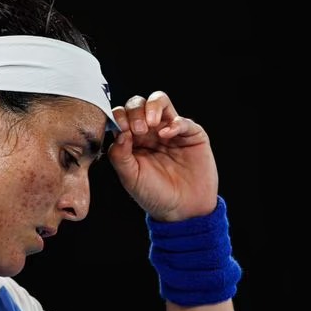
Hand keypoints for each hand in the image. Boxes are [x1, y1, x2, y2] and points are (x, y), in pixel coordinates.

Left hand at [107, 91, 218, 221]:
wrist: (182, 210)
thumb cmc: (153, 194)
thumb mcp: (130, 177)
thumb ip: (119, 155)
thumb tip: (119, 132)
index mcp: (132, 140)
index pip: (122, 116)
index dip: (120, 117)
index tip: (121, 129)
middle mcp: (150, 131)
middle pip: (139, 103)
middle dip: (135, 111)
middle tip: (137, 130)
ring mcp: (171, 130)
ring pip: (160, 101)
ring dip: (152, 107)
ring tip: (150, 125)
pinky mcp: (191, 134)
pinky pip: (182, 120)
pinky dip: (173, 124)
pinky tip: (166, 135)